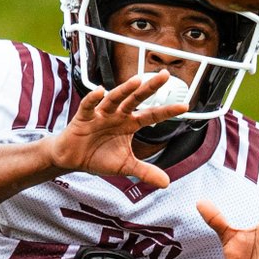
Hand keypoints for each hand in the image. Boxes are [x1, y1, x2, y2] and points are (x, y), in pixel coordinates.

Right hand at [47, 71, 187, 187]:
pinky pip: (88, 106)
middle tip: (165, 75)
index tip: (185, 106)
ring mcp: (101, 114)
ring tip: (136, 81)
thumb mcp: (125, 166)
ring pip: (114, 98)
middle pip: (136, 98)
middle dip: (150, 88)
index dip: (167, 111)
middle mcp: (118, 115)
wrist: (73, 159)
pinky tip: (101, 91)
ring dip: (124, 90)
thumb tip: (166, 183)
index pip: (152, 115)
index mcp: (130, 124)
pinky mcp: (83, 117)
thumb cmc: (99, 157)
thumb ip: (145, 171)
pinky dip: (93, 98)